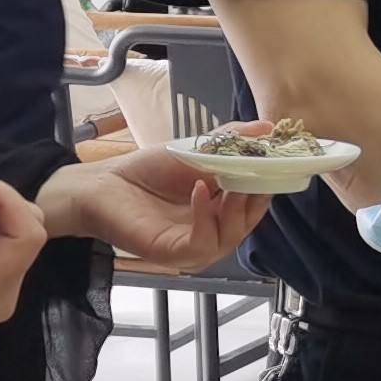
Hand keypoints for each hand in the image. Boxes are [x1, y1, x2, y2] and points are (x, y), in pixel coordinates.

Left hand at [36, 149, 270, 268]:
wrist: (103, 185)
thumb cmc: (146, 172)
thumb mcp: (196, 149)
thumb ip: (230, 140)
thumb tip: (268, 126)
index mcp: (222, 211)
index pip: (256, 203)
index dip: (269, 184)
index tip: (277, 160)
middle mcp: (213, 232)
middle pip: (249, 222)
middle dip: (256, 195)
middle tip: (256, 169)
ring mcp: (195, 246)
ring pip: (231, 236)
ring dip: (233, 207)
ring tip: (228, 180)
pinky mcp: (175, 253)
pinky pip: (203, 242)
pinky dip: (206, 216)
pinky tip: (200, 191)